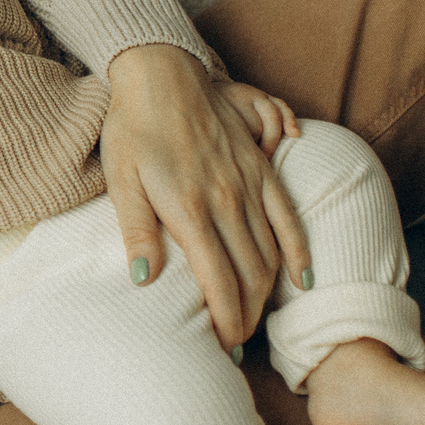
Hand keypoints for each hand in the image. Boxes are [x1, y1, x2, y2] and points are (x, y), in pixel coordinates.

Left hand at [100, 45, 313, 348]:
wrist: (161, 76)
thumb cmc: (132, 129)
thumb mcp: (121, 180)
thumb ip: (136, 231)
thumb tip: (144, 281)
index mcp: (190, 210)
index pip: (219, 282)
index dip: (225, 321)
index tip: (222, 349)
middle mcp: (227, 201)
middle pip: (251, 275)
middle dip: (247, 318)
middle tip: (236, 345)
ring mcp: (249, 184)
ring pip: (271, 253)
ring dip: (268, 294)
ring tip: (256, 322)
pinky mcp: (261, 168)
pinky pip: (289, 216)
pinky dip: (299, 251)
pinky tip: (303, 279)